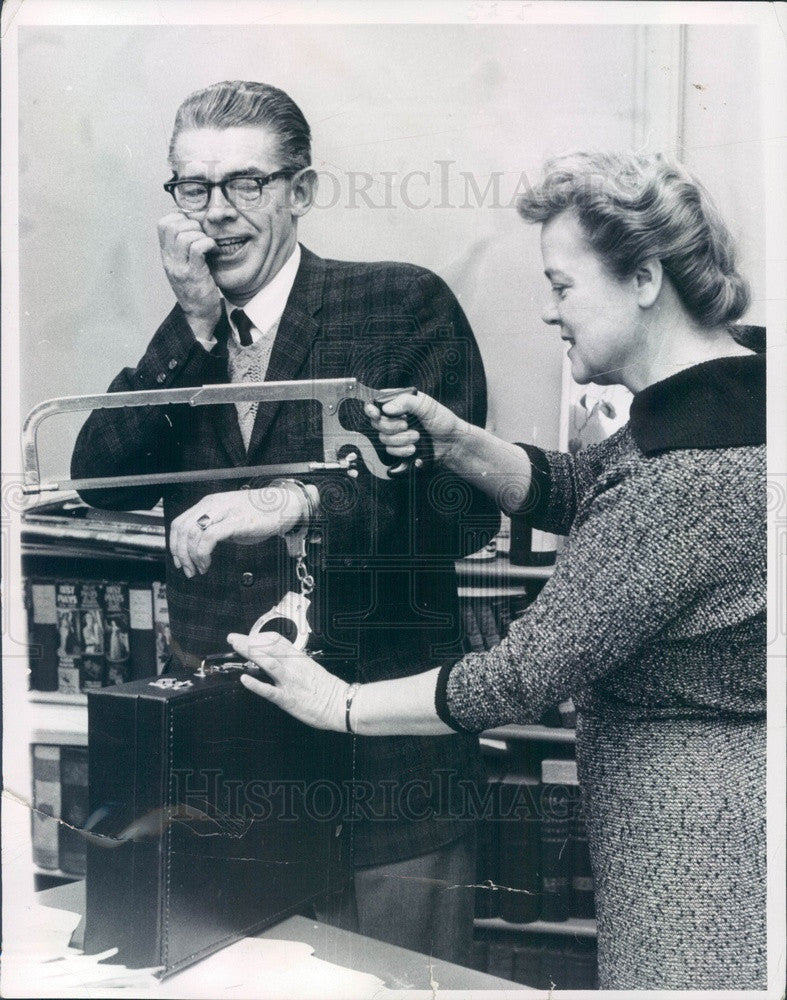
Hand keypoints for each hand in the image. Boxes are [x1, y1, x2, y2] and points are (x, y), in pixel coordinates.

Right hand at [157, 212, 221, 339]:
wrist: (198, 315)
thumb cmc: (196, 288)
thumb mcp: (184, 265)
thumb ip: (184, 247)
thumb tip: (194, 223)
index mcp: (166, 255)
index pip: (163, 224)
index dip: (180, 217)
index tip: (194, 225)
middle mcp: (169, 259)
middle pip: (173, 225)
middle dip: (192, 224)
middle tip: (204, 235)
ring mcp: (179, 267)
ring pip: (185, 235)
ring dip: (201, 235)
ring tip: (209, 245)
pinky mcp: (193, 274)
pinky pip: (198, 247)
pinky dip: (208, 244)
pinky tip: (214, 251)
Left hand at [169, 485, 303, 576]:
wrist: (283, 506)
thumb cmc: (258, 514)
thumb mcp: (229, 518)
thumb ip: (214, 527)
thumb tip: (198, 547)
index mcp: (208, 503)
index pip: (179, 523)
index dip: (174, 544)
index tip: (179, 561)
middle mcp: (213, 505)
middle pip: (182, 529)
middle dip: (180, 554)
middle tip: (188, 570)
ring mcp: (224, 512)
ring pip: (193, 533)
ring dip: (191, 557)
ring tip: (199, 569)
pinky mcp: (236, 521)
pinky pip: (209, 537)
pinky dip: (203, 554)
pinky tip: (208, 564)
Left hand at [228, 631, 348, 731]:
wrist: (341, 704)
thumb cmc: (328, 689)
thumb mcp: (311, 667)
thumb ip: (295, 661)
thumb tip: (279, 657)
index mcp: (298, 658)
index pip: (276, 640)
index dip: (259, 637)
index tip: (247, 636)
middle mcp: (293, 666)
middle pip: (268, 648)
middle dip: (248, 641)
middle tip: (233, 638)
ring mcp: (289, 682)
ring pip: (268, 662)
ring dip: (250, 653)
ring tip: (236, 648)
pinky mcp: (288, 699)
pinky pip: (269, 690)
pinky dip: (255, 684)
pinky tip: (245, 679)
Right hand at [364, 390, 466, 464]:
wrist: (451, 444)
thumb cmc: (442, 421)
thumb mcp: (426, 405)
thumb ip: (407, 402)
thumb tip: (387, 408)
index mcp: (400, 402)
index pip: (377, 402)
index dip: (372, 408)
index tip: (376, 414)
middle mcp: (395, 417)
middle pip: (377, 422)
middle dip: (391, 426)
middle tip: (407, 425)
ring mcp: (396, 433)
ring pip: (383, 438)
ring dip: (401, 439)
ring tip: (417, 437)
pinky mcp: (399, 448)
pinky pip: (390, 450)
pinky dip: (402, 450)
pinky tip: (414, 448)